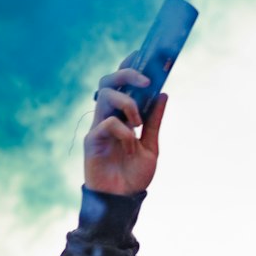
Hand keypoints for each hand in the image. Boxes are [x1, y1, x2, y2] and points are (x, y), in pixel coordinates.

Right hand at [84, 66, 166, 195]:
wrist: (123, 200)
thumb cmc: (134, 176)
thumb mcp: (151, 146)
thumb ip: (155, 121)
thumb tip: (163, 93)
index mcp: (123, 115)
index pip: (122, 84)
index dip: (129, 66)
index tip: (142, 55)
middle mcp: (109, 116)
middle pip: (108, 81)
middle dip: (127, 74)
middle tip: (146, 81)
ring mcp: (98, 126)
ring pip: (105, 95)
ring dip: (127, 103)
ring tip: (138, 122)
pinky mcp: (92, 140)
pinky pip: (107, 122)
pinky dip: (123, 129)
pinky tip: (130, 143)